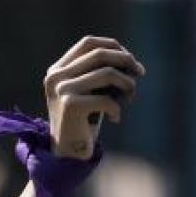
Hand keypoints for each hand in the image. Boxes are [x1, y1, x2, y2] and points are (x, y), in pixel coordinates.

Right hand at [44, 36, 145, 159]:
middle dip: (126, 61)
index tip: (130, 61)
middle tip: (140, 74)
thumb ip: (98, 71)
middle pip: (100, 54)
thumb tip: (129, 58)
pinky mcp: (70, 105)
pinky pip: (107, 98)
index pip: (88, 43)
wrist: (67, 153)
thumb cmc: (83, 121)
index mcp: (56, 70)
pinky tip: (115, 118)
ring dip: (127, 84)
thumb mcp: (88, 92)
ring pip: (108, 73)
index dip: (114, 46)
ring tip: (129, 98)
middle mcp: (55, 77)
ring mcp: (61, 90)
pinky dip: (118, 108)